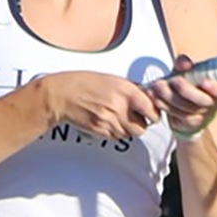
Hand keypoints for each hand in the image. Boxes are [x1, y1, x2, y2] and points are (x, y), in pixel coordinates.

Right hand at [38, 71, 161, 140]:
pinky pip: (117, 136)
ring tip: (119, 118)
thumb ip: (131, 88)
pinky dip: (117, 132)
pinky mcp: (101, 131)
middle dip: (141, 124)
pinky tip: (109, 121)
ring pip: (130, 134)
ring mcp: (110, 121)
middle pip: (142, 127)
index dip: (154, 113)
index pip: (152, 110)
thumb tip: (147, 95)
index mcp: (125, 91)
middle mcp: (119, 107)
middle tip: (136, 117)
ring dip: (128, 129)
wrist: (62, 95)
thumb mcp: (112, 79)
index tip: (152, 112)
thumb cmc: (84, 83)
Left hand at [148, 55, 216, 140]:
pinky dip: (164, 104)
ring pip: (187, 108)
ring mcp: (203, 114)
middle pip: (203, 101)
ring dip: (169, 96)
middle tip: (173, 80)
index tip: (203, 81)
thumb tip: (184, 63)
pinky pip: (178, 115)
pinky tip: (154, 96)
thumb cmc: (187, 83)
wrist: (182, 106)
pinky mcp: (191, 122)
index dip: (215, 88)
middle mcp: (213, 102)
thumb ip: (185, 64)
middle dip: (186, 90)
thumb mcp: (186, 71)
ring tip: (157, 85)